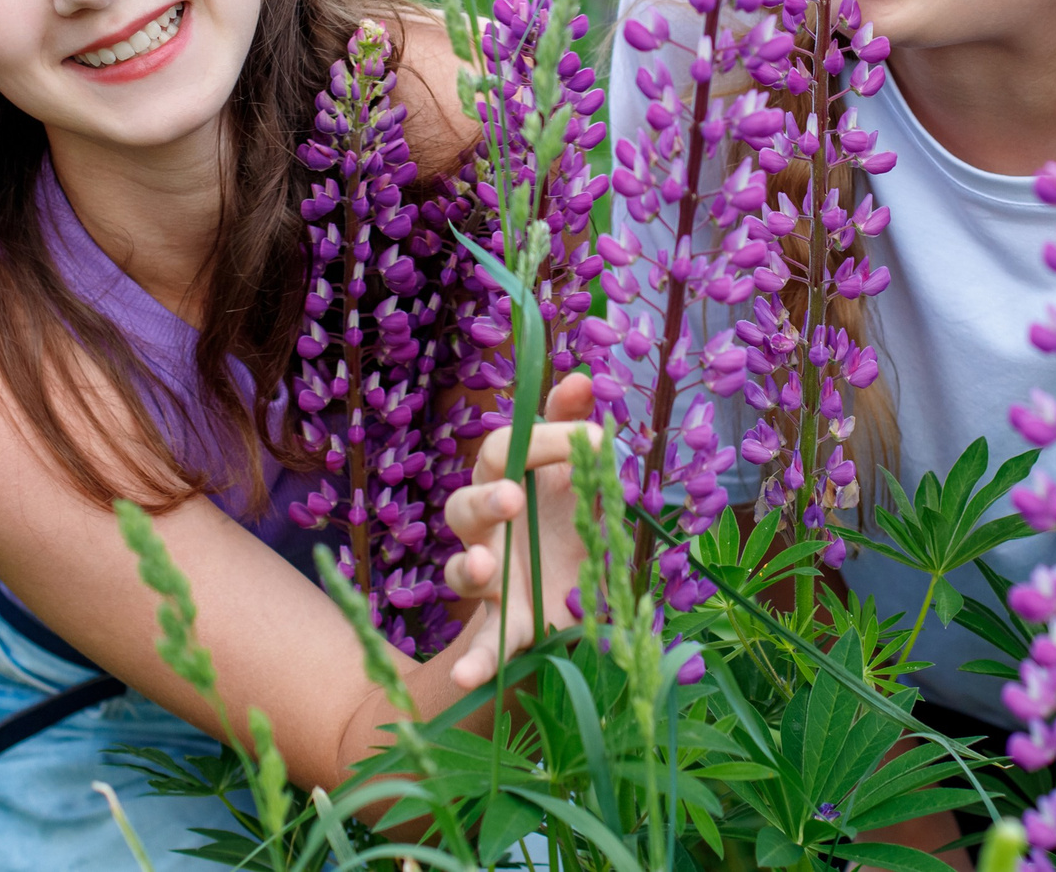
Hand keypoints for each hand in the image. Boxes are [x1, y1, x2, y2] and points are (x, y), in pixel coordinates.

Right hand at [441, 372, 599, 689]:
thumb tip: (580, 375)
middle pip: (465, 503)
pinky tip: (467, 681)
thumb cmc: (572, 526)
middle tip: (513, 496)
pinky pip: (480, 647)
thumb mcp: (581, 481)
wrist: (572, 600)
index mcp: (511, 484)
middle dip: (486, 498)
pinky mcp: (505, 629)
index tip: (592, 440)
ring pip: (462, 570)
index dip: (541, 439)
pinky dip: (473, 664)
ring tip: (489, 567)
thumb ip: (572, 430)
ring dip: (471, 568)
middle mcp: (492, 530)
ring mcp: (493, 581)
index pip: (506, 448)